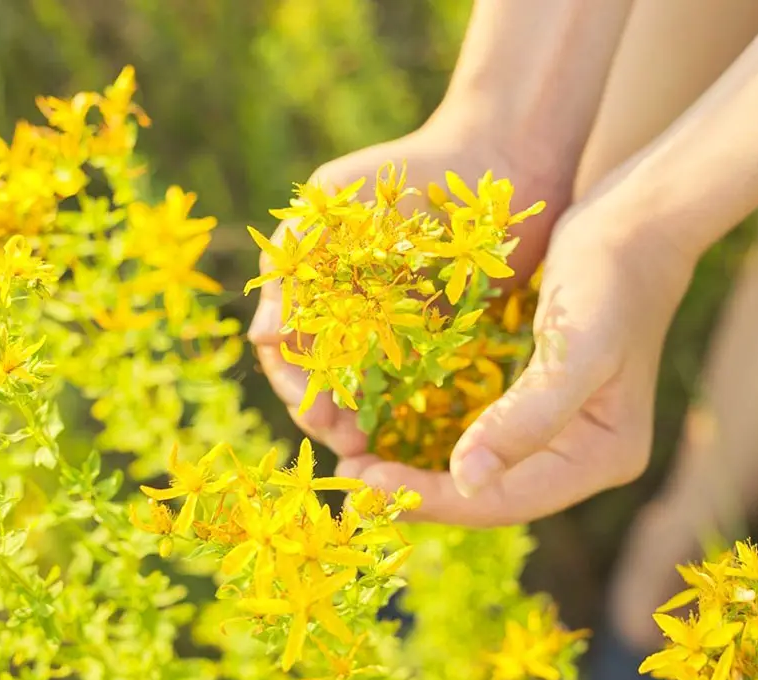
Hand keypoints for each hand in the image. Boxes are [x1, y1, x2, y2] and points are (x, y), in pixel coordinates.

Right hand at [247, 119, 571, 460]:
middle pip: (329, 380)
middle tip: (349, 445)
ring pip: (373, 389)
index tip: (315, 415)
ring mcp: (400, 327)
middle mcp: (353, 313)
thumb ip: (291, 258)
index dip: (298, 387)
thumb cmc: (405, 172)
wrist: (497, 155)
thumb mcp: (332, 201)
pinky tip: (418, 428)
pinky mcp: (448, 334)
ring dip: (368, 421)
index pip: (290, 352)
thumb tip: (260, 338)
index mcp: (318, 287)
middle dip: (331, 415)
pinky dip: (414, 407)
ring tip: (377, 446)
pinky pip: (424, 381)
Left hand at [339, 202, 695, 525]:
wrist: (633, 219)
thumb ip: (527, 418)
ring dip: (416, 469)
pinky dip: (429, 435)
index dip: (434, 500)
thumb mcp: (575, 349)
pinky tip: (383, 425)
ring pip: (476, 469)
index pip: (506, 501)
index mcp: (602, 456)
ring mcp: (556, 429)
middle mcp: (578, 456)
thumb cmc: (609, 278)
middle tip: (350, 478)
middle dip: (418, 491)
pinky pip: (474, 432)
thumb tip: (466, 482)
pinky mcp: (532, 401)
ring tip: (356, 461)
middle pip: (488, 494)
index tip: (366, 484)